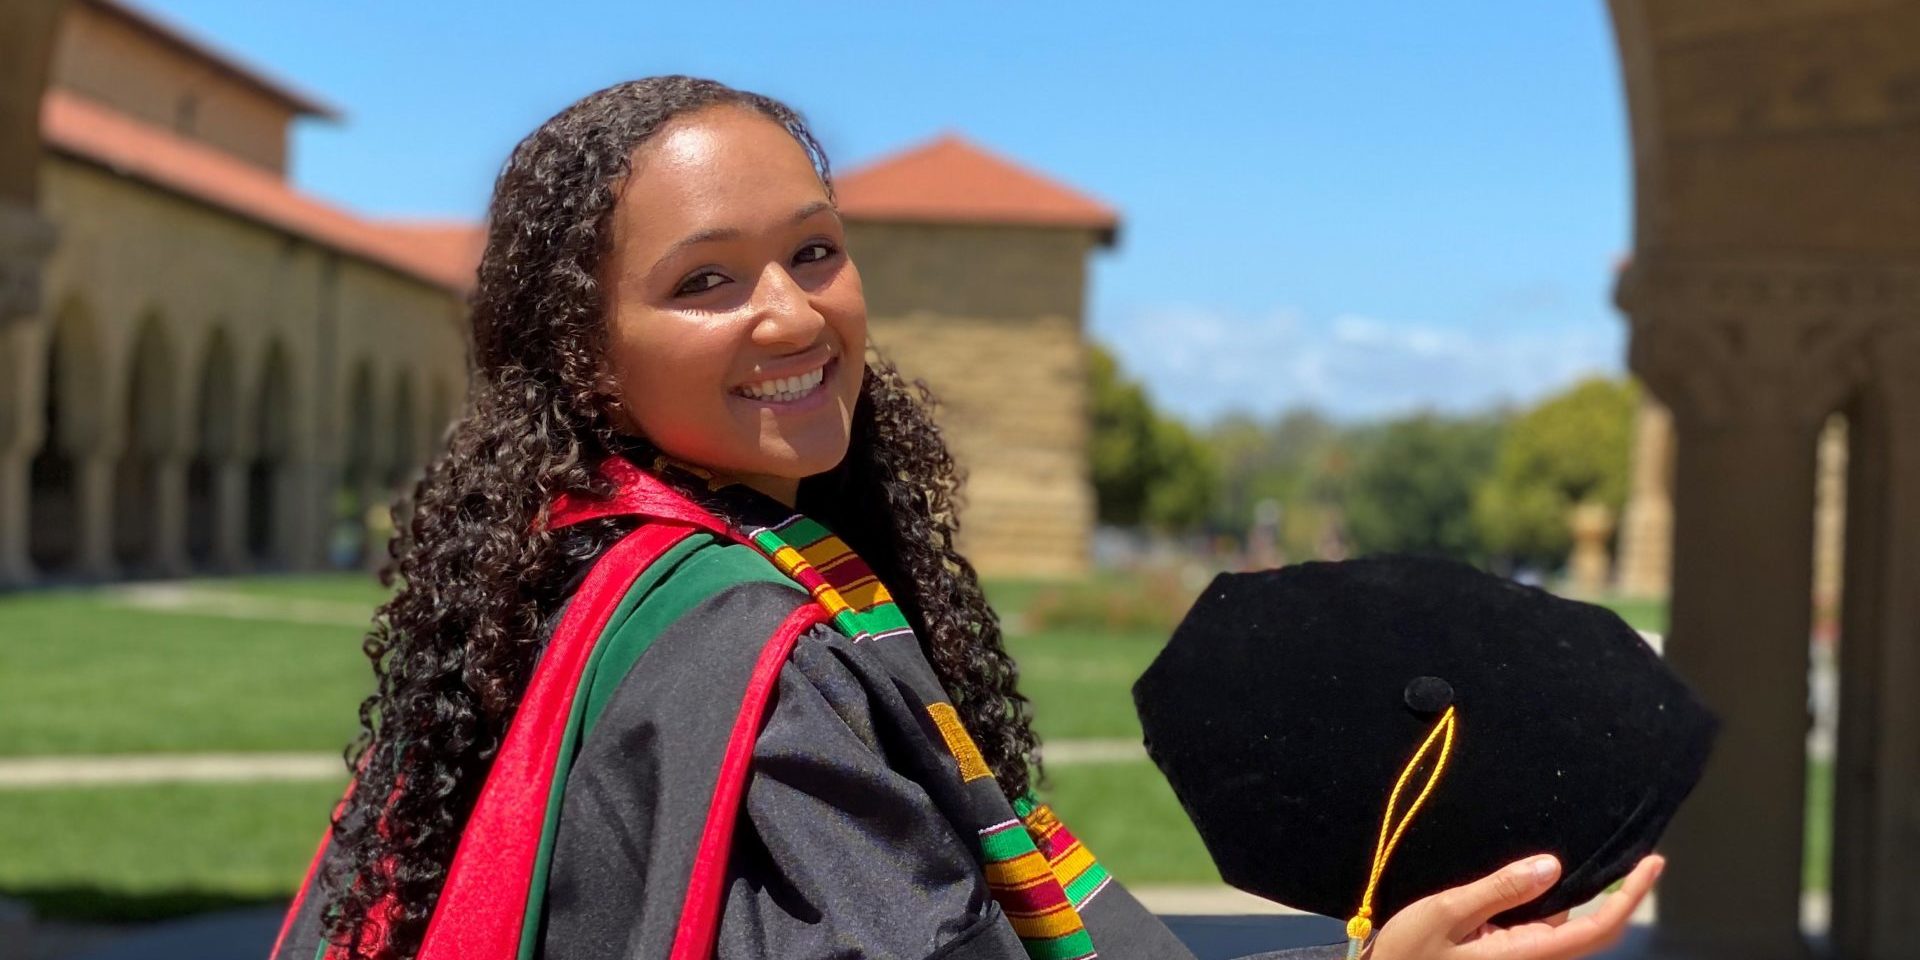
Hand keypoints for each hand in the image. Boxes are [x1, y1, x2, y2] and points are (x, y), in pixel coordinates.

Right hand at [1368, 853, 1663, 959]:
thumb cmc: (1409, 952)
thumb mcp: (1446, 913)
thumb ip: (1500, 890)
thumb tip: (1552, 867)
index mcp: (1526, 954)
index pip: (1596, 928)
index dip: (1629, 897)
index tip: (1652, 863)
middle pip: (1589, 929)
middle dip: (1612, 893)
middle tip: (1626, 854)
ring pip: (1564, 928)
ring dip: (1569, 898)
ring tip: (1557, 862)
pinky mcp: (1509, 959)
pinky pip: (1542, 931)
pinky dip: (1546, 906)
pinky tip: (1530, 884)